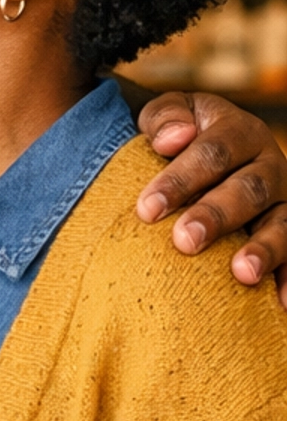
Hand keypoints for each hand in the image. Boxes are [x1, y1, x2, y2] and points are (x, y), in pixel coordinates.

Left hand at [135, 91, 286, 304]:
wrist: (204, 155)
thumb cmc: (176, 140)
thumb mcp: (166, 117)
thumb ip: (165, 118)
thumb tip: (173, 139)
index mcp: (238, 131)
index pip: (213, 153)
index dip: (180, 180)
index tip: (146, 210)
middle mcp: (269, 164)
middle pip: (249, 189)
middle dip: (216, 215)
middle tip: (184, 241)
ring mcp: (284, 201)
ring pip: (283, 223)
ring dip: (264, 249)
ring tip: (241, 274)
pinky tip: (281, 303)